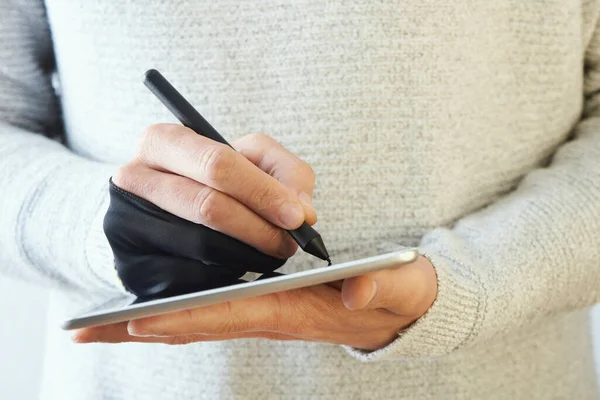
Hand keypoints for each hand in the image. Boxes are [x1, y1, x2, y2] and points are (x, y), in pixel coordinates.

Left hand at [74, 256, 437, 349]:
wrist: (396, 306)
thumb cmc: (395, 293)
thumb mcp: (396, 288)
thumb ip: (382, 289)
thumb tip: (358, 291)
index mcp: (295, 310)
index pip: (234, 313)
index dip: (189, 317)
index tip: (141, 319)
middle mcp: (269, 315)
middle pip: (199, 324)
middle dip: (145, 329)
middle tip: (90, 331)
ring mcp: (261, 311)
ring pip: (197, 320)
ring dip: (148, 324)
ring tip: (98, 325)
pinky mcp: (261, 304)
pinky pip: (209, 311)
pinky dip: (173, 315)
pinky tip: (144, 312)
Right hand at [113, 125, 316, 259]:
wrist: (162, 207)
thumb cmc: (217, 180)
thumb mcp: (254, 160)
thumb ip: (287, 175)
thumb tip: (303, 213)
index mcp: (165, 141)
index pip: (218, 165)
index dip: (262, 192)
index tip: (298, 217)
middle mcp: (135, 176)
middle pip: (207, 206)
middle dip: (260, 227)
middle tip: (292, 242)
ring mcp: (126, 222)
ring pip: (199, 246)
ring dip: (248, 253)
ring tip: (273, 250)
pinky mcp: (129, 261)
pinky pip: (186, 276)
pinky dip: (224, 275)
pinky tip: (242, 265)